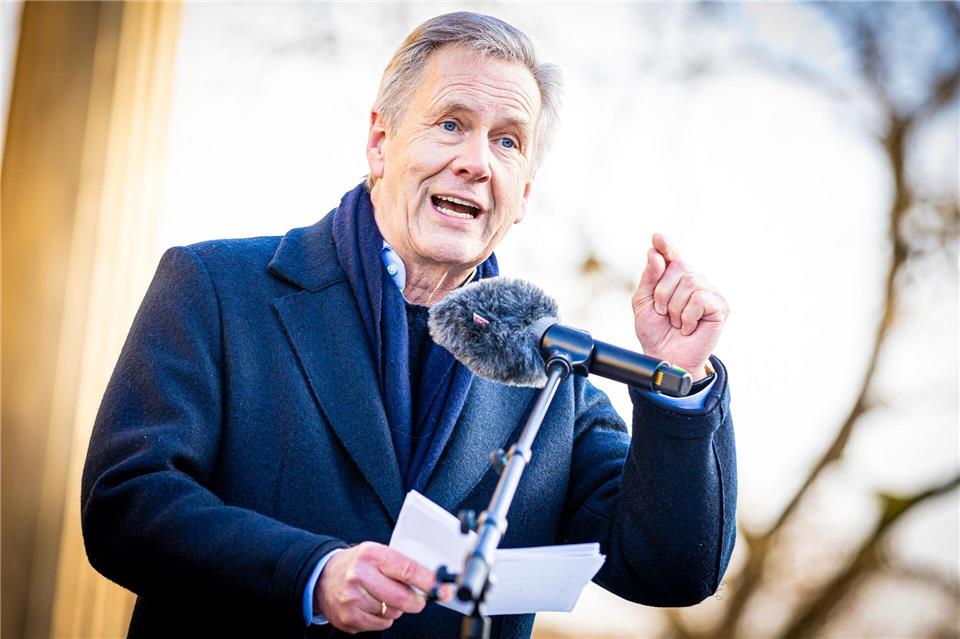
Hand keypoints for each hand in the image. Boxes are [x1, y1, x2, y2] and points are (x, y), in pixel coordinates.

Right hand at [315, 542, 450, 632]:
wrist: (323, 578)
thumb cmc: (357, 564)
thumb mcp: (377, 553)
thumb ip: (401, 565)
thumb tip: (432, 581)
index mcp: (371, 554)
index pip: (407, 569)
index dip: (429, 581)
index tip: (442, 588)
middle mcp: (359, 575)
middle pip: (402, 597)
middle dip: (417, 602)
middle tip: (419, 600)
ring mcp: (352, 598)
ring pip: (392, 613)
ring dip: (395, 608)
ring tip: (383, 596)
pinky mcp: (348, 618)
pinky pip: (380, 625)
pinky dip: (383, 619)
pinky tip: (373, 606)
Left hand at [631, 233, 727, 379]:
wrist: (665, 357)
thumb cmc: (655, 332)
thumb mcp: (642, 303)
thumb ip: (649, 278)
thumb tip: (654, 253)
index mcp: (674, 279)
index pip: (672, 256)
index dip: (666, 246)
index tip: (657, 237)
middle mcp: (694, 282)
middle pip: (678, 268)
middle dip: (662, 292)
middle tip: (662, 312)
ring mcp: (709, 293)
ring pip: (689, 282)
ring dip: (674, 307)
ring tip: (677, 322)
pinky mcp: (720, 307)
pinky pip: (700, 298)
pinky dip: (688, 316)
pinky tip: (688, 327)